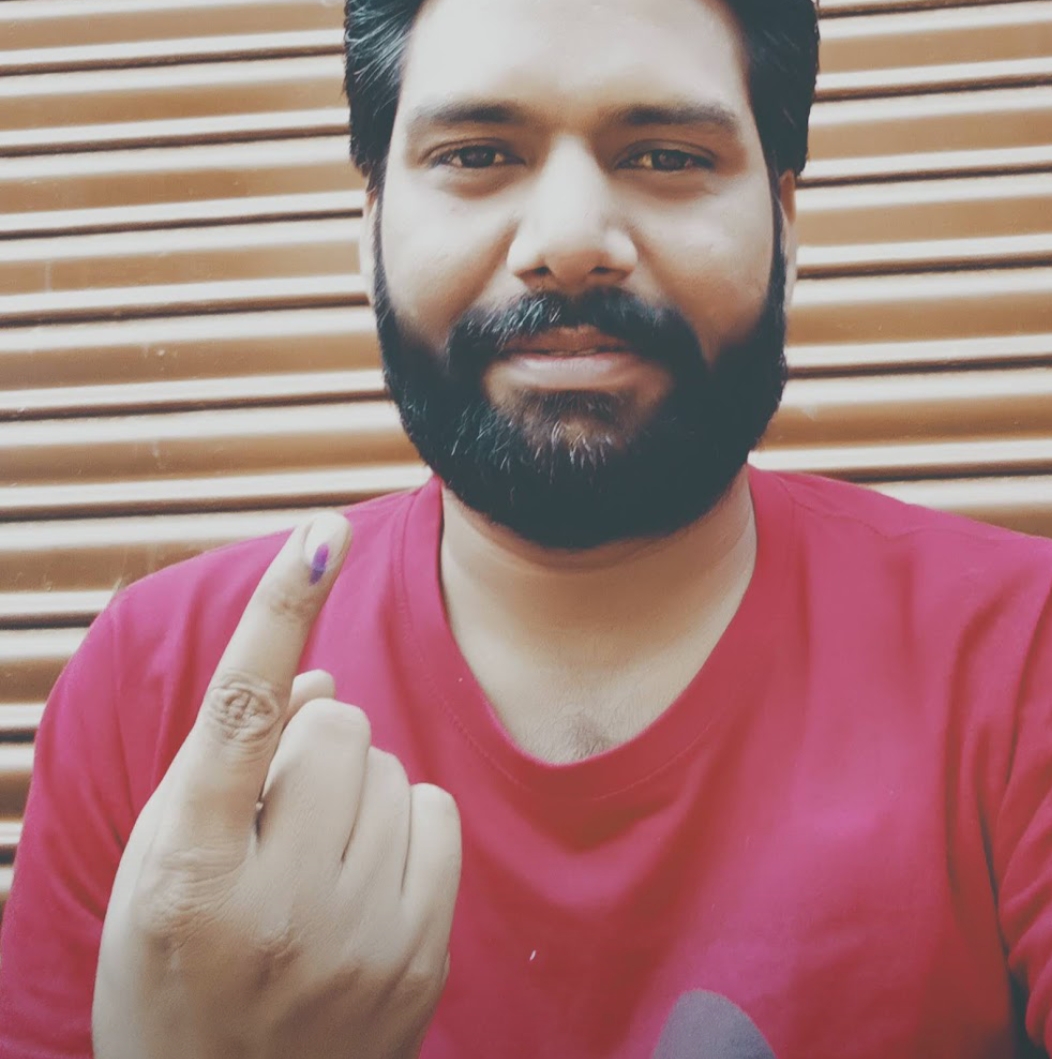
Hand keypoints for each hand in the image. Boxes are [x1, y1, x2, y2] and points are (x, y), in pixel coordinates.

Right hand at [92, 512, 460, 1058]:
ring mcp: (358, 946)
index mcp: (189, 872)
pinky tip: (361, 885)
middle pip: (340, 727)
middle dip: (312, 750)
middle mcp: (276, 909)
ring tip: (311, 865)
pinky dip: (404, 829)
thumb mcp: (161, 860)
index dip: (279, 614)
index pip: (239, 714)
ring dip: (356, 791)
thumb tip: (326, 673)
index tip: (319, 535)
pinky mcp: (420, 968)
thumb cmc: (173, 966)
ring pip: (393, 766)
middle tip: (275, 823)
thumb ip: (229, 758)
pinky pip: (438, 815)